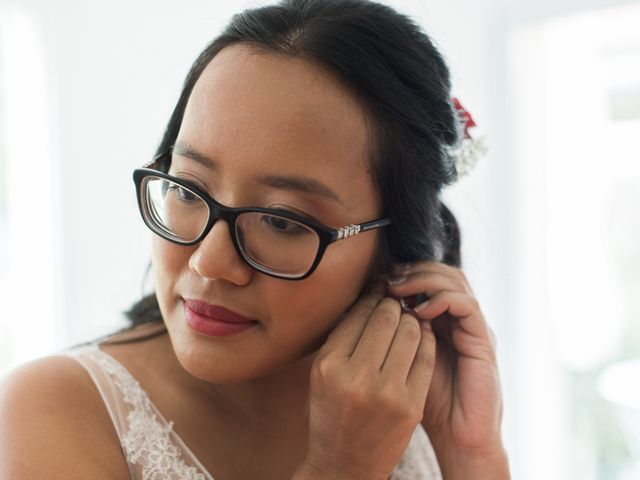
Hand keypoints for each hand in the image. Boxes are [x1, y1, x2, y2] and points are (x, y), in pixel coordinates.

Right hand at [302, 289, 436, 479]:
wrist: (345, 464)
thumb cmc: (331, 413)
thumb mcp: (322, 374)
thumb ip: (342, 338)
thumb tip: (369, 298)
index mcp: (329, 366)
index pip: (358, 315)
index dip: (371, 299)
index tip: (378, 294)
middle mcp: (356, 378)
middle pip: (386, 319)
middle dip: (393, 305)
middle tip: (396, 303)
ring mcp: (387, 393)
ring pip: (410, 332)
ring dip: (411, 319)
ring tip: (408, 317)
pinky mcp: (411, 406)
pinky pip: (425, 357)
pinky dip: (425, 339)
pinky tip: (422, 335)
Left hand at [387, 262, 507, 475]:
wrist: (458, 436)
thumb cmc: (424, 401)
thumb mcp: (400, 361)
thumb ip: (389, 336)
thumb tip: (358, 307)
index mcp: (442, 319)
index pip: (426, 277)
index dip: (402, 273)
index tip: (375, 279)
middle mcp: (460, 318)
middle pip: (441, 272)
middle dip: (412, 271)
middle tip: (386, 279)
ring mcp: (473, 327)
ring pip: (455, 281)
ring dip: (424, 280)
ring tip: (398, 290)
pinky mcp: (483, 341)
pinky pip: (466, 306)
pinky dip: (442, 300)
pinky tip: (419, 311)